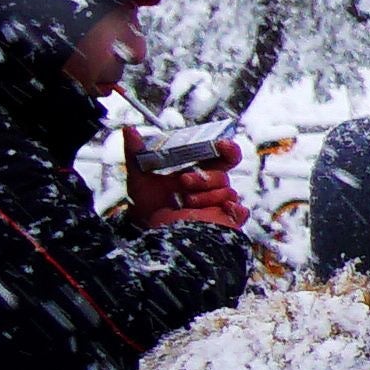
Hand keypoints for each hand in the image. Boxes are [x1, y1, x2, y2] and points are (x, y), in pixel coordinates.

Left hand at [117, 130, 243, 232]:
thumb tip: (128, 129)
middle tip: (184, 182)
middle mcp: (211, 189)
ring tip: (186, 205)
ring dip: (206, 197)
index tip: (220, 145)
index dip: (227, 148)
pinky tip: (216, 214)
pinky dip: (232, 211)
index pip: (223, 156)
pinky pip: (240, 211)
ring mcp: (220, 205)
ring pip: (229, 192)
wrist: (156, 241)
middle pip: (224, 174)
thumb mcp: (139, 180)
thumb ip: (136, 154)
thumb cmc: (149, 212)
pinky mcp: (228, 222)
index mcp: (199, 174)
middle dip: (206, 178)